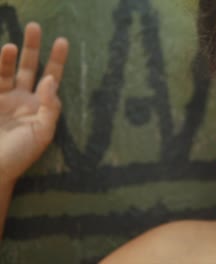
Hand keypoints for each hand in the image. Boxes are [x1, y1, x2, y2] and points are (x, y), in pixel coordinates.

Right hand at [0, 22, 68, 184]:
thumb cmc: (21, 155)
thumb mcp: (44, 133)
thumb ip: (51, 106)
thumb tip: (51, 80)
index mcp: (40, 106)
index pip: (51, 77)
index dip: (56, 60)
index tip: (62, 40)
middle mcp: (22, 99)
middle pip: (28, 67)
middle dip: (32, 48)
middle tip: (34, 26)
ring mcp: (3, 99)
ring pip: (7, 72)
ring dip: (8, 58)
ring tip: (10, 46)